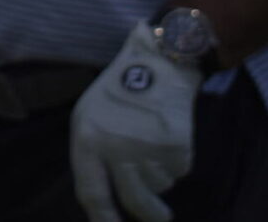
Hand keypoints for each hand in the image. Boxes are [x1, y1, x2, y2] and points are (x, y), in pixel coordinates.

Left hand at [69, 23, 197, 221]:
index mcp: (87, 139)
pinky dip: (177, 160)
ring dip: (161, 173)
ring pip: (160, 185)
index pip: (91, 193)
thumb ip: (95, 155)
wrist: (158, 62)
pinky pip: (179, 171)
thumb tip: (103, 203)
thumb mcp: (91, 116)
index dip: (103, 220)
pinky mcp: (175, 145)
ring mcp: (146, 147)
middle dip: (150, 214)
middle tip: (161, 219)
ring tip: (155, 140)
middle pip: (134, 201)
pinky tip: (169, 133)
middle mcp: (115, 147)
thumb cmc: (120, 91)